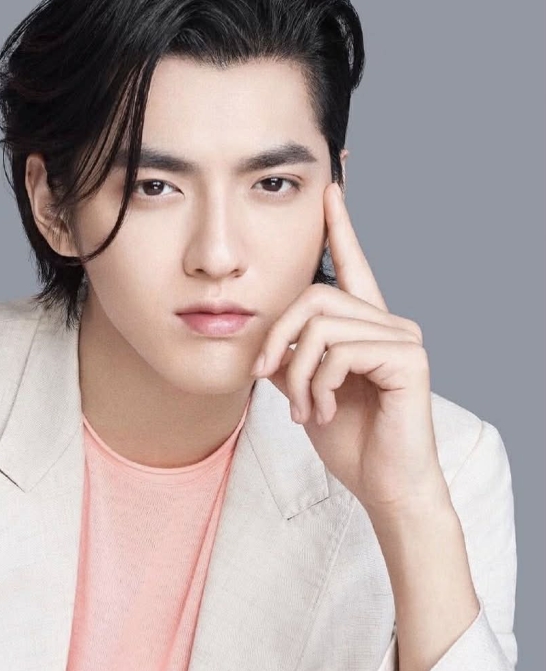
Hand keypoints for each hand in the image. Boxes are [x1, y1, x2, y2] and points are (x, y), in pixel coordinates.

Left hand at [250, 183, 449, 519]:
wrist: (382, 484)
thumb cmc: (347, 438)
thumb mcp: (303, 389)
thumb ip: (289, 355)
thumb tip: (264, 339)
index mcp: (364, 325)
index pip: (350, 265)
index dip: (339, 227)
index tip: (331, 186)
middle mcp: (387, 322)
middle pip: (313, 297)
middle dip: (277, 337)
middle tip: (266, 376)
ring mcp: (401, 339)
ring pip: (321, 325)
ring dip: (296, 373)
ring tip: (301, 407)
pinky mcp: (408, 359)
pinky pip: (340, 350)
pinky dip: (317, 384)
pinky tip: (322, 410)